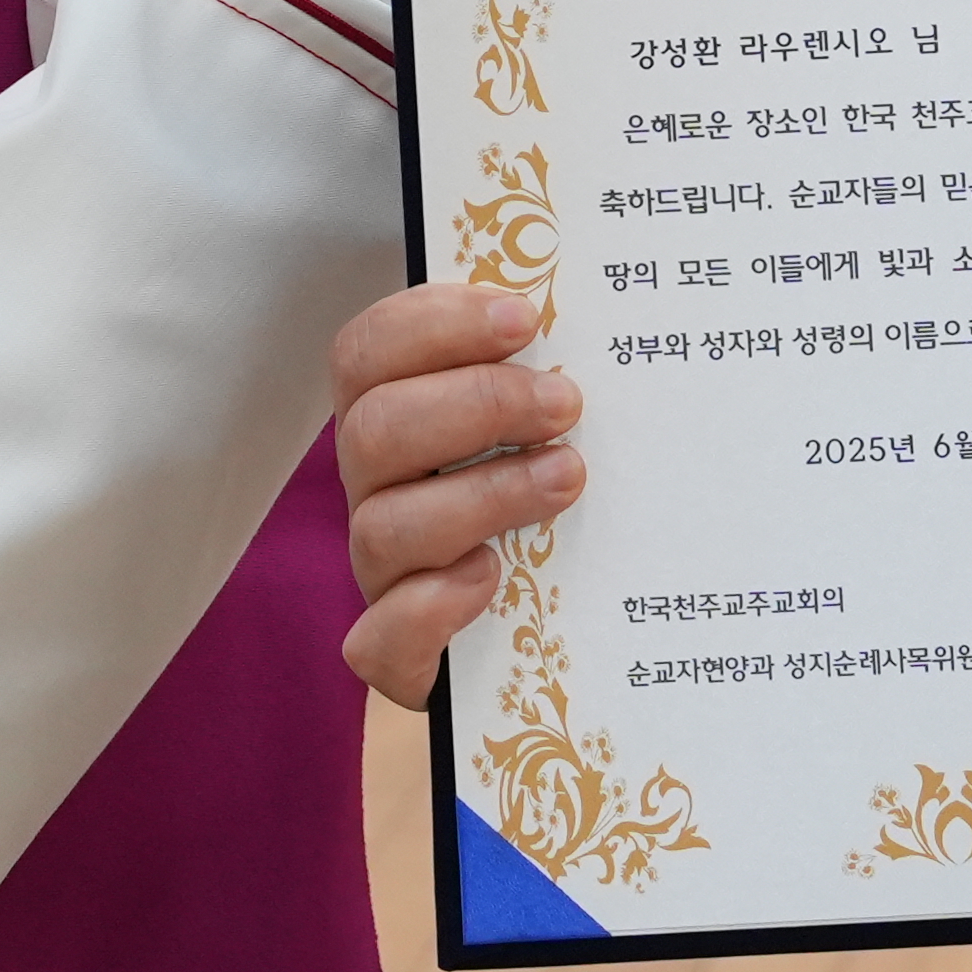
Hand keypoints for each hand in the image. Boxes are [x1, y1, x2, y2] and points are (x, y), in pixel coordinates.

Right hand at [330, 280, 582, 705]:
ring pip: (383, 526)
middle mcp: (378, 490)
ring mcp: (384, 572)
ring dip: (481, 494)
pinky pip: (380, 637)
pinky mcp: (401, 652)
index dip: (433, 325)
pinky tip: (491, 579)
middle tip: (565, 404)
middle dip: (475, 403)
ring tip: (567, 479)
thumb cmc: (554, 502)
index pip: (368, 350)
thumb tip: (604, 323)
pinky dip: (431, 605)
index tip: (522, 318)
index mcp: (395, 417)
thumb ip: (550, 374)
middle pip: (371, 428)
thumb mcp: (550, 427)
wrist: (561, 630)